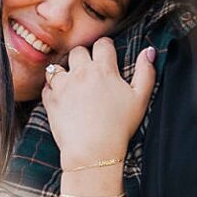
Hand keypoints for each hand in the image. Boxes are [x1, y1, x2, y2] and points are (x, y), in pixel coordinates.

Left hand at [41, 40, 155, 172]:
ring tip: (72, 84)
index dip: (105, 48)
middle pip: (78, 51)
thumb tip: (150, 50)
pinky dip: (52, 89)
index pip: (102, 44)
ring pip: (58, 66)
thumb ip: (146, 72)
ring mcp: (63, 85)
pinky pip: (47, 86)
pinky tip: (61, 98)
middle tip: (88, 72)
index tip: (106, 56)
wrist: (93, 152)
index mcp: (104, 69)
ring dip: (64, 72)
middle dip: (83, 57)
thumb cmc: (119, 128)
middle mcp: (81, 72)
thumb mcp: (140, 99)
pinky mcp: (51, 100)